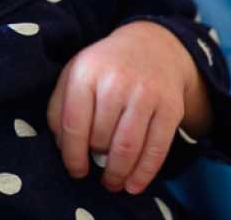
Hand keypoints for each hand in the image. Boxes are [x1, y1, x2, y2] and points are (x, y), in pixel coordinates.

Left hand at [47, 21, 197, 194]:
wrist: (153, 45)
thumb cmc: (106, 67)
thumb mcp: (75, 73)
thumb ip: (60, 107)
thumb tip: (62, 147)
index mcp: (86, 72)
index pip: (74, 124)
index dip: (72, 155)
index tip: (75, 170)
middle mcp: (116, 81)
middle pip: (101, 138)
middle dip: (97, 161)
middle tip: (97, 170)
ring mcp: (146, 94)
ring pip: (128, 147)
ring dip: (118, 173)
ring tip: (112, 183)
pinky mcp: (170, 107)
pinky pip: (156, 148)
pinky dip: (144, 173)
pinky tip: (134, 185)